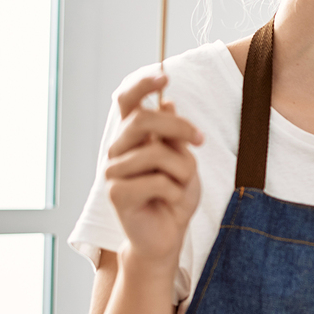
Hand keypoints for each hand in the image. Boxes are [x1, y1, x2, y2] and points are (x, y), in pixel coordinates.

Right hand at [105, 74, 204, 265]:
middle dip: (178, 126)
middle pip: (142, 119)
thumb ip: (174, 136)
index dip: (141, 85)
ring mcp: (113, 171)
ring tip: (182, 185)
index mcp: (132, 137)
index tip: (164, 76)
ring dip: (182, 169)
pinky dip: (175, 191)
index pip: (126, 101)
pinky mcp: (117, 194)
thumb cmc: (174, 197)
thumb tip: (168, 102)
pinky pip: (158, 181)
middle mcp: (117, 150)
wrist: (164, 236)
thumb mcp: (183, 162)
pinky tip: (171, 201)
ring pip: (156, 153)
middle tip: (200, 139)